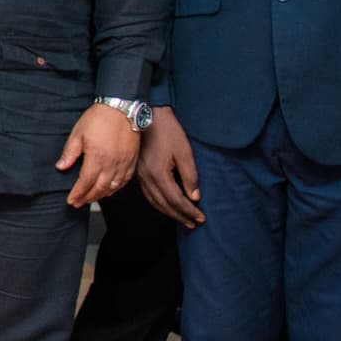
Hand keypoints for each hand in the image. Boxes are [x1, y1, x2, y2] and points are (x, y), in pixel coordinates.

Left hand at [58, 103, 141, 207]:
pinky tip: (109, 190)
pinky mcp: (132, 160)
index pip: (85, 183)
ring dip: (101, 195)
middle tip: (78, 203)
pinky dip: (116, 188)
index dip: (78, 194)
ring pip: (112, 187)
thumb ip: (70, 153)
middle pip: (99, 188)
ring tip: (91, 199)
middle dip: (87, 198)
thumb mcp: (78, 133)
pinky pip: (125, 180)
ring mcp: (124, 163)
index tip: (71, 200)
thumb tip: (61, 167)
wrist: (122, 108)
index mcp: (97, 158)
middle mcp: (112, 164)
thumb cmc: (99, 118)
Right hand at [137, 106, 203, 226]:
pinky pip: (148, 194)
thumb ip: (190, 176)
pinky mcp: (139, 172)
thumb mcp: (184, 151)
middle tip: (193, 223)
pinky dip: (158, 204)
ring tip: (182, 219)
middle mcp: (147, 178)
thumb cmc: (168, 131)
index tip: (201, 218)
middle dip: (180, 215)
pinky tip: (166, 205)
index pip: (176, 200)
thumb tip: (194, 197)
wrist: (147, 117)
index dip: (189, 211)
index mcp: (159, 174)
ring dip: (169, 212)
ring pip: (154, 202)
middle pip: (164, 204)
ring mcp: (140, 176)